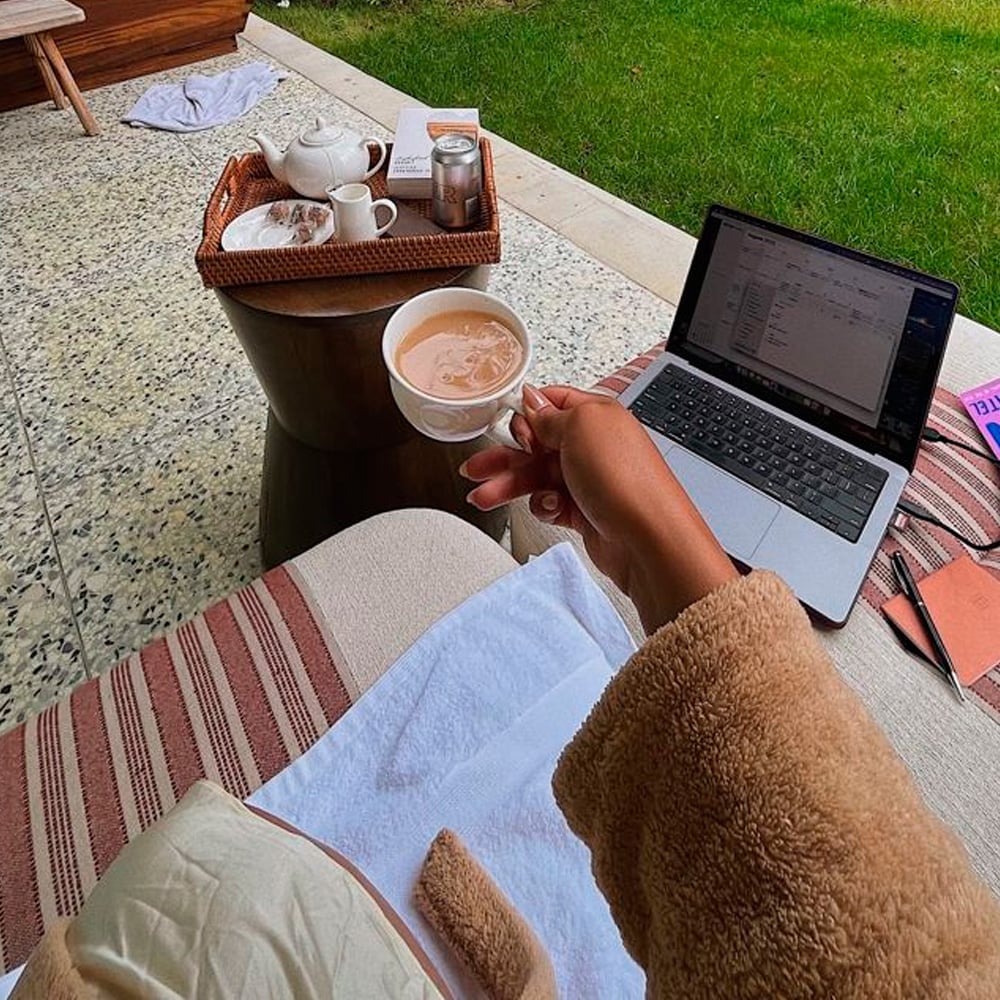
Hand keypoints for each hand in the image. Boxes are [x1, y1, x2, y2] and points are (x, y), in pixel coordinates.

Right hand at [461, 385, 736, 632]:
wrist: (647, 539)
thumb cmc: (625, 479)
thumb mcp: (581, 427)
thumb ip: (551, 414)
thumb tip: (533, 400)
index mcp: (596, 416)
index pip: (553, 404)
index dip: (526, 415)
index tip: (503, 426)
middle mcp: (593, 446)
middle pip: (537, 445)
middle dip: (504, 456)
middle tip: (476, 468)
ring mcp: (588, 480)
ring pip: (537, 477)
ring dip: (509, 486)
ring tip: (483, 497)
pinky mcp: (584, 511)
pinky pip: (549, 503)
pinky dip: (542, 506)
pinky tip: (547, 508)